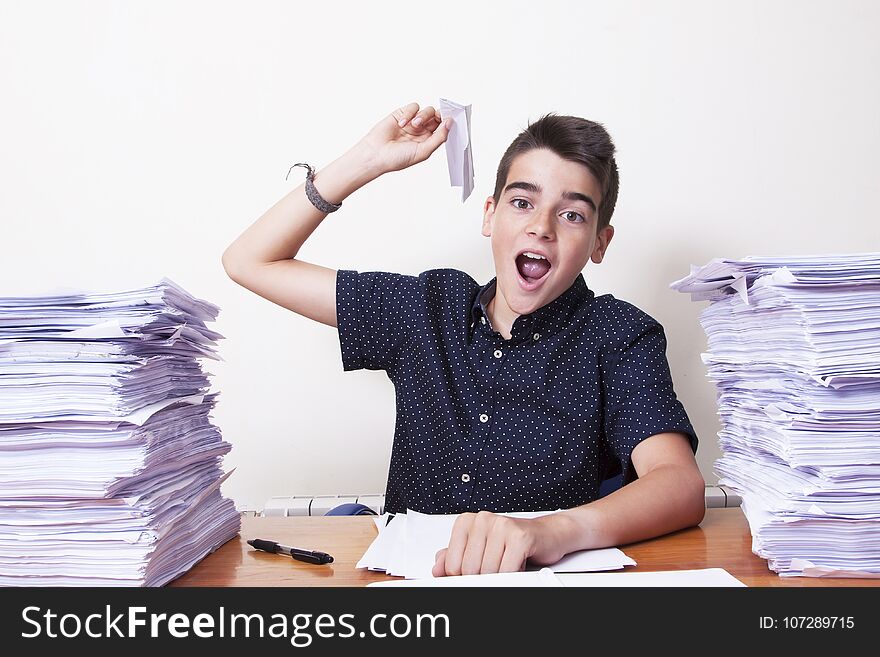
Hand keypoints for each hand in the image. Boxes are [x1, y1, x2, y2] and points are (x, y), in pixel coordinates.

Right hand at [355, 102, 452, 175]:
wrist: (376, 154)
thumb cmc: (397, 158)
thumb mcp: (423, 151)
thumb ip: (438, 137)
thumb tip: (450, 123)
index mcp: (429, 141)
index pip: (443, 128)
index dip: (448, 122)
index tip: (451, 118)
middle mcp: (422, 131)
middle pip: (437, 117)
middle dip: (439, 116)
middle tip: (438, 116)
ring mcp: (412, 122)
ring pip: (427, 110)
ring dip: (423, 116)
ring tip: (414, 126)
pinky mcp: (402, 114)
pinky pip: (413, 107)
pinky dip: (409, 113)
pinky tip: (402, 124)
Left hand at [431, 511, 566, 576]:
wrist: (545, 534)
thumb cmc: (511, 541)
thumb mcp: (479, 548)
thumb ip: (455, 557)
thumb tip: (437, 569)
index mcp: (466, 522)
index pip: (452, 565)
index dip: (464, 577)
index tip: (475, 573)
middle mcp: (482, 520)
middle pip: (469, 570)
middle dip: (483, 577)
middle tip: (495, 570)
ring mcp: (501, 526)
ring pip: (487, 572)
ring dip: (499, 576)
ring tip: (506, 563)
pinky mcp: (519, 537)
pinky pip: (506, 571)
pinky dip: (511, 575)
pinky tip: (516, 565)